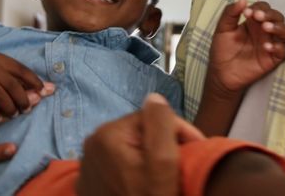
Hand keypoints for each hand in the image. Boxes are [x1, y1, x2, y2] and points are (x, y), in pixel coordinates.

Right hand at [0, 32, 53, 121]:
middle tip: (28, 108)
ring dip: (10, 108)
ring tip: (13, 114)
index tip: (43, 89)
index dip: (34, 80)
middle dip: (24, 99)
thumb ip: (3, 65)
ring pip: (3, 98)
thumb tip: (24, 75)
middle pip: (15, 86)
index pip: (22, 69)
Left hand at [77, 93, 204, 195]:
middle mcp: (91, 145)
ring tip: (166, 181)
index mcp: (107, 134)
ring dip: (151, 161)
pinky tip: (146, 189)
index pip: (154, 117)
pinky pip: (118, 168)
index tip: (197, 154)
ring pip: (131, 151)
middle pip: (142, 133)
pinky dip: (134, 174)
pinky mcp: (89, 185)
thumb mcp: (164, 167)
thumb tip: (155, 98)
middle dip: (165, 147)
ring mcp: (88, 166)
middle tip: (183, 169)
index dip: (179, 133)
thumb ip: (162, 126)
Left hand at [206, 0, 284, 94]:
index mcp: (254, 22)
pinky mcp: (273, 59)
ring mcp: (270, 44)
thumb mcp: (222, 29)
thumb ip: (230, 13)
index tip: (247, 13)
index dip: (259, 8)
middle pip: (278, 17)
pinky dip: (278, 47)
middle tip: (259, 18)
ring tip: (266, 28)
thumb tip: (243, 0)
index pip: (264, 8)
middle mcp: (264, 31)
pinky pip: (283, 51)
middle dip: (270, 15)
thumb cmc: (222, 50)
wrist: (221, 74)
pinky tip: (267, 47)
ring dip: (279, 28)